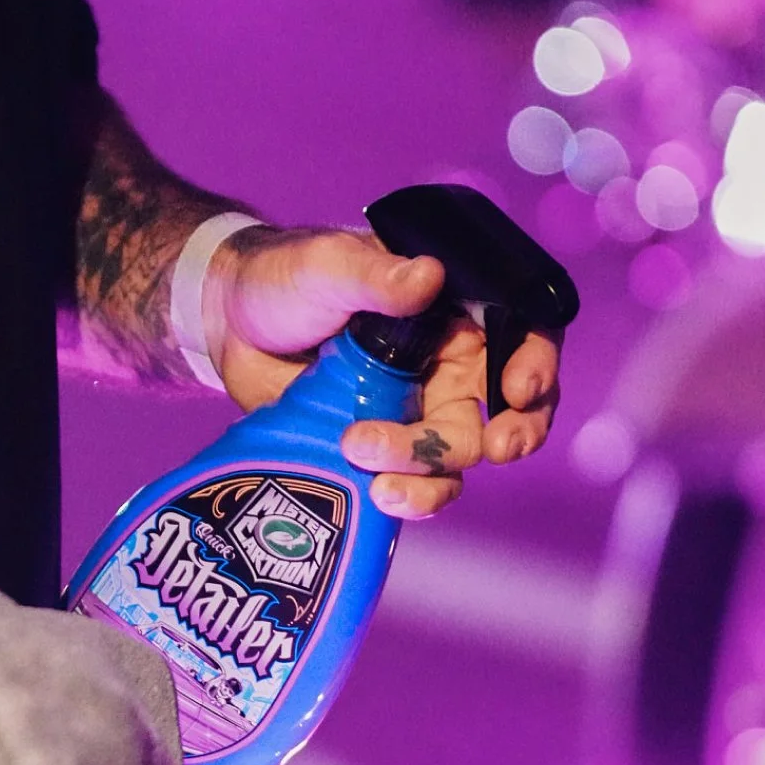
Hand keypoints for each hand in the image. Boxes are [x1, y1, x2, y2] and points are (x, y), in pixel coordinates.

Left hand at [210, 229, 561, 518]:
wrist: (228, 326)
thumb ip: (375, 275)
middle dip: (508, 434)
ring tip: (383, 479)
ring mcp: (413, 414)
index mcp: (454, 313)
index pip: (522, 337)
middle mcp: (447, 368)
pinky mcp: (377, 451)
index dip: (535, 365)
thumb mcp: (328, 266)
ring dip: (432, 475)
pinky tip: (378, 498)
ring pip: (453, 459)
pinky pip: (410, 484)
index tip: (519, 389)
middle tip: (494, 449)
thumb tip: (427, 278)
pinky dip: (406, 497)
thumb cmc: (284, 280)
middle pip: (501, 412)